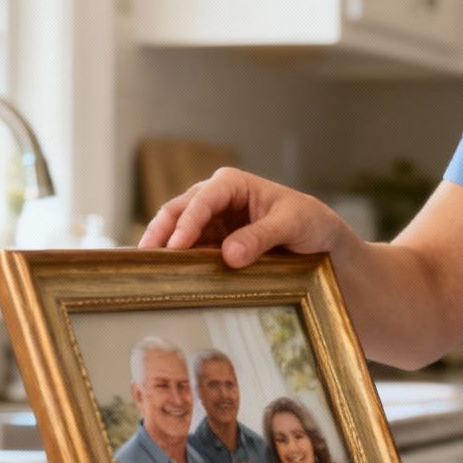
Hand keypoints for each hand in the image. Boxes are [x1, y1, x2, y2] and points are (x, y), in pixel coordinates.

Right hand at [138, 167, 353, 268]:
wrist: (318, 238)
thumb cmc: (308, 221)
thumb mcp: (291, 224)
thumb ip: (261, 237)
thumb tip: (229, 256)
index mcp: (232, 184)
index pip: (202, 200)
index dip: (186, 223)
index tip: (176, 247)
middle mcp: (214, 198)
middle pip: (177, 212)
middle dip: (159, 234)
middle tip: (144, 259)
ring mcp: (209, 222)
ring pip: (176, 232)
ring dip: (162, 250)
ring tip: (146, 272)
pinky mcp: (211, 243)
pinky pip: (188, 251)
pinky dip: (176, 263)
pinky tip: (165, 278)